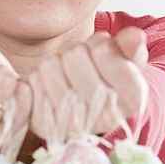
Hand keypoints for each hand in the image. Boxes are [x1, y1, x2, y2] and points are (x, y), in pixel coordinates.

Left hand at [26, 27, 147, 139]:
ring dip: (56, 63)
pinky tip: (49, 87)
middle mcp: (104, 118)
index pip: (104, 50)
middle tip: (81, 63)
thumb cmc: (108, 77)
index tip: (101, 51)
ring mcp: (72, 125)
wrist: (86, 106)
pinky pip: (31, 85)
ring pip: (50, 66)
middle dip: (77, 51)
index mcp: (132, 100)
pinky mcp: (44, 127)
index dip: (100, 43)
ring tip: (66, 75)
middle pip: (74, 56)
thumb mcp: (125, 59)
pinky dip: (37, 79)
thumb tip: (133, 37)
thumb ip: (130, 46)